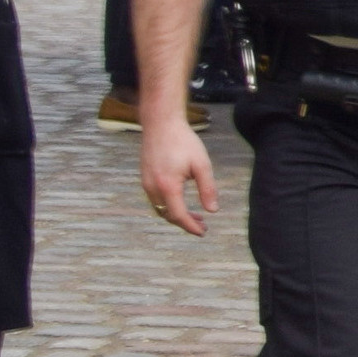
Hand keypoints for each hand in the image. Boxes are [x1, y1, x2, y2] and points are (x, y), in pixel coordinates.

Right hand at [141, 109, 217, 235]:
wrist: (161, 124)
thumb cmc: (183, 141)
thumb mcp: (202, 165)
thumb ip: (208, 189)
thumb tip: (213, 211)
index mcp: (167, 186)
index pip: (178, 215)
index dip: (191, 227)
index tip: (203, 232)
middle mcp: (152, 188)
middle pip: (167, 215)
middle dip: (185, 223)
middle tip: (203, 226)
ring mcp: (146, 183)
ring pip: (160, 208)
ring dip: (176, 214)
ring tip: (196, 216)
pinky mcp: (144, 177)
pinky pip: (155, 199)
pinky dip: (168, 205)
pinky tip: (181, 201)